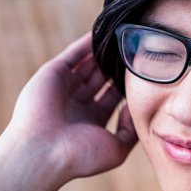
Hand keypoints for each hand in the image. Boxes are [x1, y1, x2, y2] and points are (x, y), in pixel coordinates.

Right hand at [7, 32, 136, 179]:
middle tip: (138, 52)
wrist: (44, 153)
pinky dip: (87, 44)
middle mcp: (78, 103)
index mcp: (92, 120)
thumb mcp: (116, 148)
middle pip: (103, 79)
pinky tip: (104, 34)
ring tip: (125, 39)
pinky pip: (74, 54)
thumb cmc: (81, 156)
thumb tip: (135, 108)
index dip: (128, 85)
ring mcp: (65, 87)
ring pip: (90, 64)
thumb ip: (131, 129)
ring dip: (105, 53)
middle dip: (118, 67)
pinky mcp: (54, 74)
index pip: (114, 97)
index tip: (147, 74)